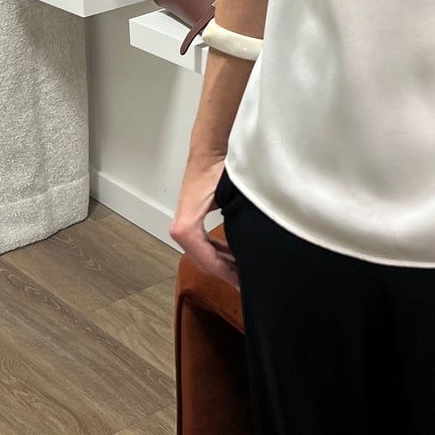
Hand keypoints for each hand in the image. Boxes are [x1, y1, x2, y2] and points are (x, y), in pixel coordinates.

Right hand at [170, 156, 239, 286]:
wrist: (208, 151)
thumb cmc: (218, 170)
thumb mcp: (231, 198)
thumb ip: (238, 221)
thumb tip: (254, 243)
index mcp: (187, 227)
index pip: (208, 260)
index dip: (226, 274)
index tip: (242, 283)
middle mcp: (180, 229)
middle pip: (203, 261)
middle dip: (224, 273)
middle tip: (246, 283)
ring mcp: (182, 225)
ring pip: (202, 254)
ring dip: (221, 263)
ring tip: (242, 272)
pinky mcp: (189, 220)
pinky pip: (201, 244)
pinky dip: (215, 252)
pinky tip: (231, 256)